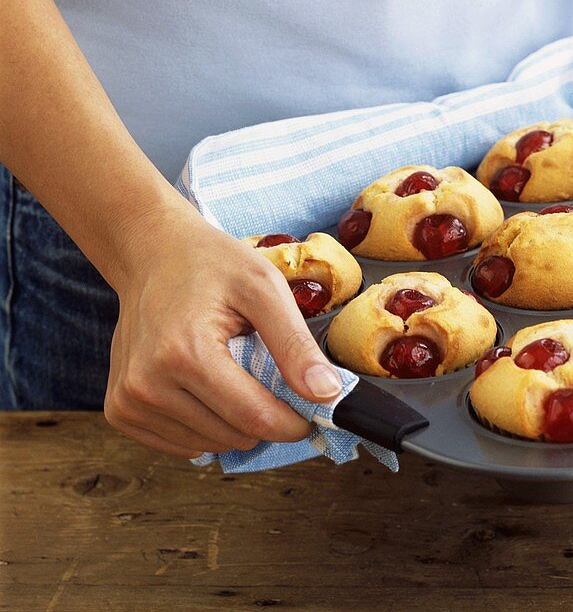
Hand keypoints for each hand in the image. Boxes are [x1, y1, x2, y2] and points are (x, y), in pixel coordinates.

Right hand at [103, 207, 343, 457]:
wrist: (153, 253)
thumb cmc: (212, 264)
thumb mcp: (265, 289)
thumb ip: (295, 344)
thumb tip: (326, 394)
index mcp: (184, 353)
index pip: (252, 417)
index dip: (292, 423)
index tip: (313, 413)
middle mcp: (147, 384)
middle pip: (232, 435)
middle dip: (265, 418)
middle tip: (274, 379)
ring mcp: (128, 401)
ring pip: (207, 445)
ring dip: (234, 423)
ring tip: (236, 373)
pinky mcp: (120, 410)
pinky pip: (179, 444)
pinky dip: (206, 425)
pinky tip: (209, 388)